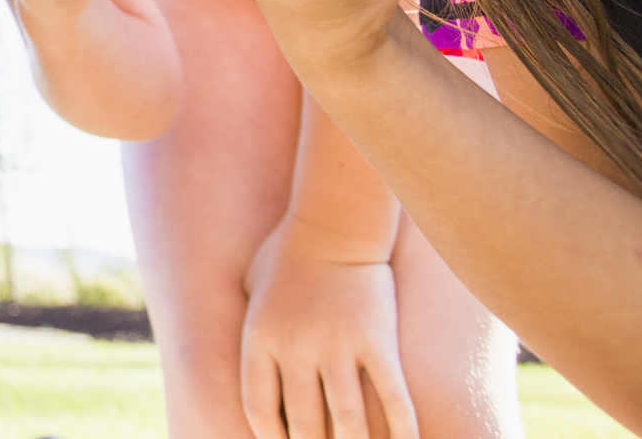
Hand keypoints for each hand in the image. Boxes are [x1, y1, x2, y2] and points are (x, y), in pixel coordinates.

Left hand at [242, 214, 416, 438]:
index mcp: (260, 338)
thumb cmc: (286, 254)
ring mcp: (338, 345)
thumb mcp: (250, 289)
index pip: (259, 408)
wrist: (333, 222)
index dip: (270, 437)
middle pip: (304, 423)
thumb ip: (247, 327)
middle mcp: (296, 348)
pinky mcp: (377, 341)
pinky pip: (393, 398)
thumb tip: (240, 358)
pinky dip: (401, 430)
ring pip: (347, 421)